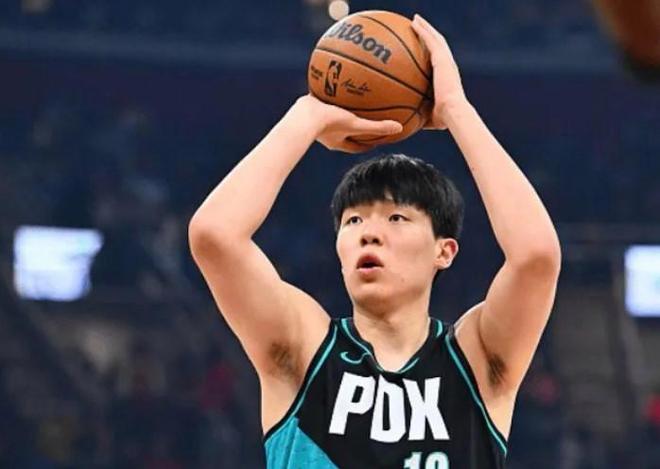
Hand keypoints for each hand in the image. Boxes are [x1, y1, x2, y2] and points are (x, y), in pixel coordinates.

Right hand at [297, 95, 401, 153]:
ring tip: (352, 98)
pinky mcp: (311, 107)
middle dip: (356, 126)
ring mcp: (318, 121)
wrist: (302, 116)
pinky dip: (332, 92)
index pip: (356, 146)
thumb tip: (400, 128)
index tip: (377, 141)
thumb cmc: (328, 123)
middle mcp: (328, 133)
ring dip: (344, 109)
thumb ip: (377, 127)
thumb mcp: (356, 124)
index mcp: (337, 141)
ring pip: (335, 115)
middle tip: (368, 120)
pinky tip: (338, 78)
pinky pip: (325, 99)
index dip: (368, 145)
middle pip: (346, 131)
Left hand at [411, 14, 467, 129]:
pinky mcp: (443, 59)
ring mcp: (446, 61)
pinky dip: (423, 30)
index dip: (431, 51)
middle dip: (428, 34)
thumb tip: (404, 122)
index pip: (438, 60)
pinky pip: (432, 40)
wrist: (453, 112)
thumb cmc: (442, 119)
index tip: (422, 46)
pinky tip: (414, 23)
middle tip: (417, 26)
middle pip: (438, 45)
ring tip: (415, 19)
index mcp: (446, 77)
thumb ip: (418, 114)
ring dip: (425, 28)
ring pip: (435, 39)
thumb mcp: (427, 115)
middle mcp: (448, 66)